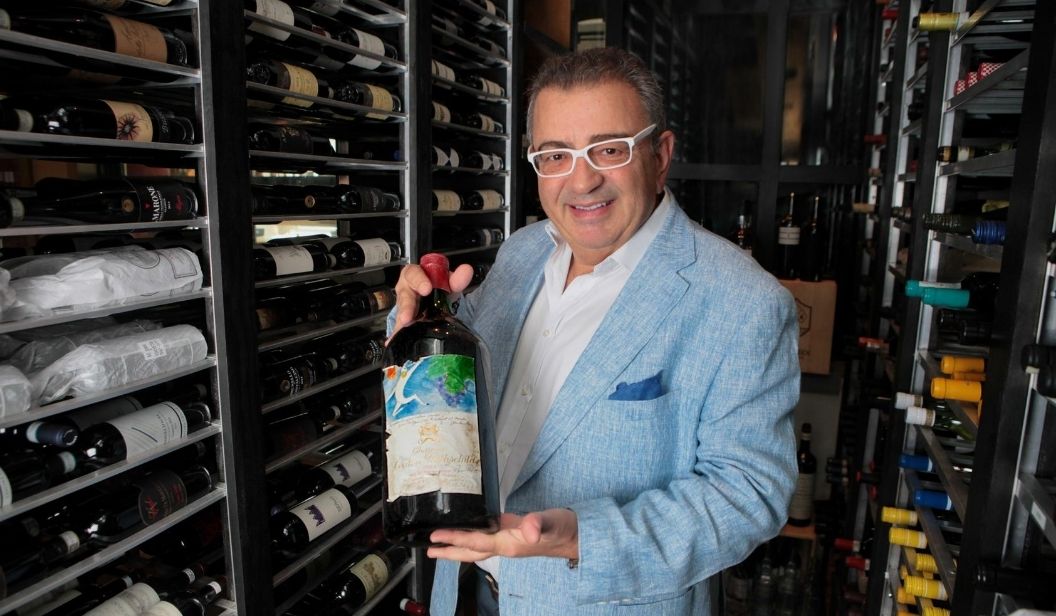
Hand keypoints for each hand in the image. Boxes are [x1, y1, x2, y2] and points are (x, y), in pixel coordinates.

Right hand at [391, 263, 473, 334]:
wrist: (433, 301)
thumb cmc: (435, 288)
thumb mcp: (447, 282)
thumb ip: (457, 278)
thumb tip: (467, 270)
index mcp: (413, 276)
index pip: (412, 274)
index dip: (418, 281)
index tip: (426, 289)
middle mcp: (406, 291)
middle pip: (404, 297)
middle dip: (407, 307)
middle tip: (409, 316)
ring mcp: (403, 308)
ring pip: (401, 314)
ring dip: (403, 321)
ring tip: (405, 326)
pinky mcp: (404, 323)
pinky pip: (399, 329)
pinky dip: (398, 334)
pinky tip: (394, 340)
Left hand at [426, 508, 578, 562]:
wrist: (577, 537)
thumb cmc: (565, 529)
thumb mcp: (553, 523)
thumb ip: (540, 524)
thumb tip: (529, 529)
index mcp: (510, 544)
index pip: (476, 542)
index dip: (455, 538)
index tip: (436, 537)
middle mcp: (506, 547)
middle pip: (471, 552)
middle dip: (449, 552)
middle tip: (429, 551)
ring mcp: (508, 542)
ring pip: (477, 548)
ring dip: (458, 547)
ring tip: (441, 546)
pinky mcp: (512, 535)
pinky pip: (486, 539)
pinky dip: (473, 537)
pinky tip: (470, 531)